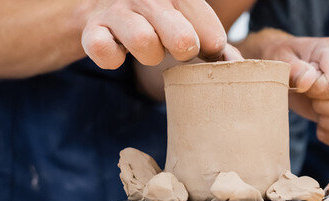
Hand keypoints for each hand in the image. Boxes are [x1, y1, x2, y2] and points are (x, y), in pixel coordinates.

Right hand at [81, 0, 242, 68]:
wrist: (109, 9)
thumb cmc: (162, 21)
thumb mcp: (190, 22)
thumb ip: (214, 42)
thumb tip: (234, 64)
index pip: (212, 31)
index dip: (211, 48)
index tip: (204, 48)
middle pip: (182, 38)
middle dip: (185, 51)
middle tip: (178, 48)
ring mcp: (119, 10)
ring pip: (144, 43)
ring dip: (149, 56)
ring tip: (148, 49)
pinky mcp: (93, 28)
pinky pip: (102, 50)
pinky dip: (111, 59)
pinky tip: (118, 52)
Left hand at [255, 30, 328, 148]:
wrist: (284, 68)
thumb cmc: (283, 59)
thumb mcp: (280, 58)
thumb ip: (293, 67)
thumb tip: (308, 79)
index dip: (317, 92)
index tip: (302, 84)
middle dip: (325, 109)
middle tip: (309, 98)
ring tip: (315, 110)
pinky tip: (318, 125)